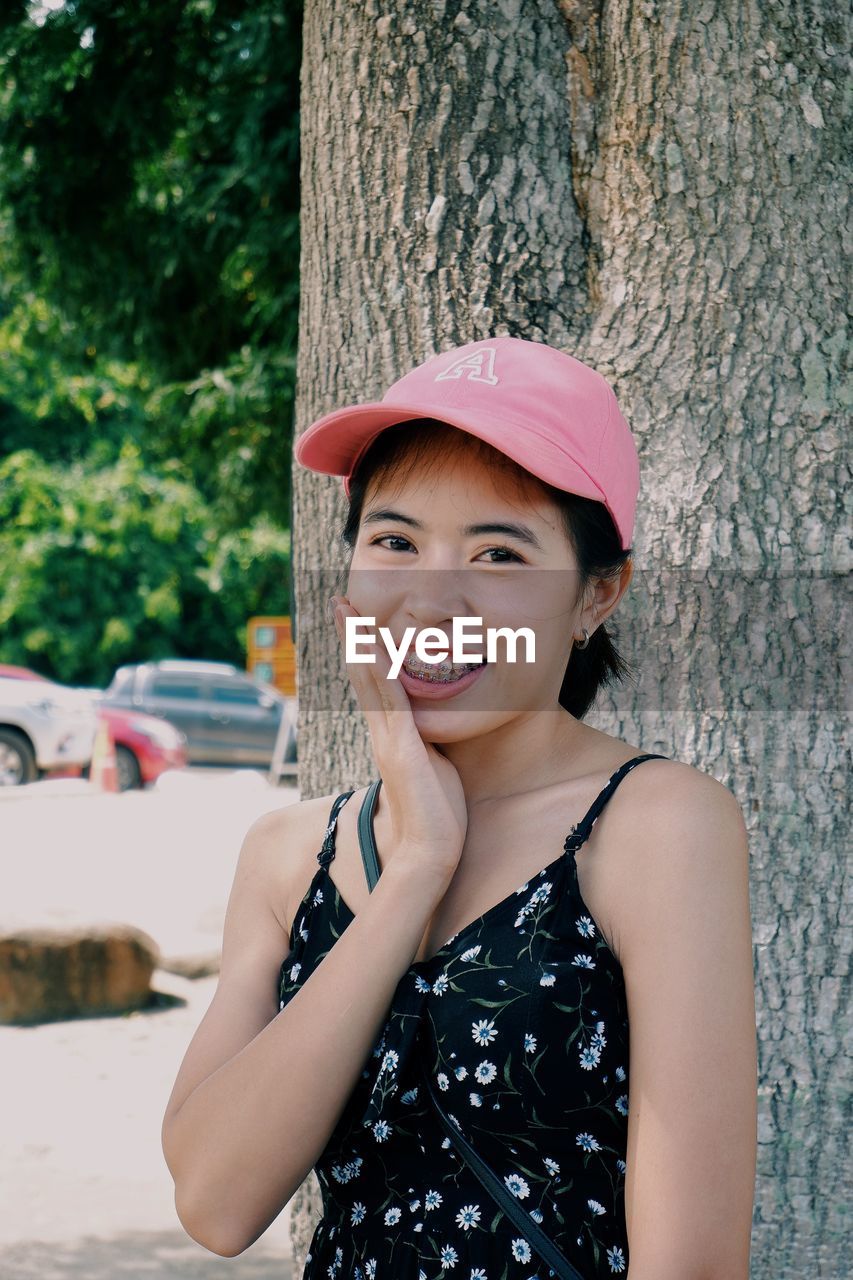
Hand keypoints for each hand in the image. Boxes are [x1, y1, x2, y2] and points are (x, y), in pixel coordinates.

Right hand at [331, 594, 467, 883]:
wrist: (429, 852)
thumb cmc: (439, 815)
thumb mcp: (436, 767)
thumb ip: (431, 745)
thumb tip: (438, 733)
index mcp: (392, 737)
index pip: (374, 686)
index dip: (365, 653)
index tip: (358, 623)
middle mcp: (384, 733)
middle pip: (363, 675)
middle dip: (353, 637)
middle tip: (341, 602)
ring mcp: (389, 738)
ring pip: (369, 679)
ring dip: (359, 642)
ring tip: (347, 609)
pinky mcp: (401, 746)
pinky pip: (388, 697)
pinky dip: (377, 668)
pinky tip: (371, 644)